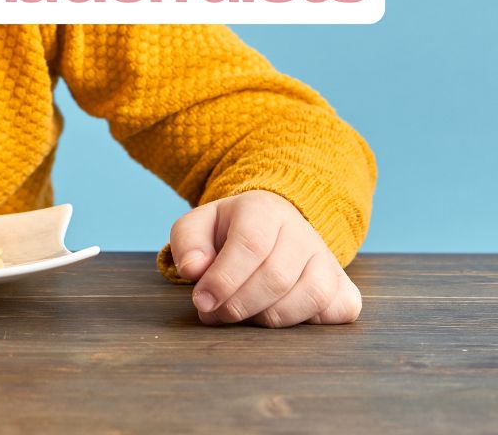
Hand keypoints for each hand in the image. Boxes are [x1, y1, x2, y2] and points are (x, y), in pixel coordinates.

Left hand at [169, 190, 361, 326]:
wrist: (270, 227)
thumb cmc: (229, 232)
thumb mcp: (199, 227)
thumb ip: (188, 243)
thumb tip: (193, 270)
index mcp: (263, 209)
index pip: (250, 244)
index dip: (224, 279)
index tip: (202, 302)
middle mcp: (301, 230)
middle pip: (277, 276)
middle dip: (239, 305)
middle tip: (214, 314)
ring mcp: (326, 258)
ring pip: (310, 295)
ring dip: (270, 318)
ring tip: (243, 316)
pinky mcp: (343, 284)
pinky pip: (339, 309)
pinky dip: (310, 322)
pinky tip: (279, 315)